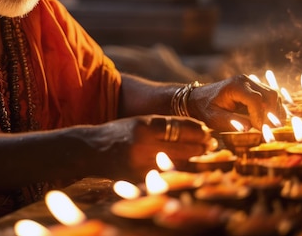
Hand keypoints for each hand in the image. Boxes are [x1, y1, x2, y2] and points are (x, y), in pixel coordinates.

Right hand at [94, 115, 213, 181]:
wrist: (90, 151)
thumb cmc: (118, 133)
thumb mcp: (138, 122)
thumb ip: (163, 126)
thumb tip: (196, 130)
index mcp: (143, 126)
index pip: (179, 127)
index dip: (197, 130)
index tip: (208, 131)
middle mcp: (143, 144)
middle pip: (182, 146)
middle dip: (200, 146)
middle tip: (211, 144)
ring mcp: (141, 163)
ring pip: (178, 163)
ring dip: (194, 159)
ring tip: (203, 155)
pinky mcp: (139, 178)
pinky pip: (166, 175)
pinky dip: (180, 171)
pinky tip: (187, 168)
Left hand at [186, 74, 283, 130]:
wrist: (199, 98)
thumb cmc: (205, 109)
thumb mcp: (213, 118)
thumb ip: (230, 122)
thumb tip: (249, 127)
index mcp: (234, 86)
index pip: (256, 100)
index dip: (261, 116)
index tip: (259, 130)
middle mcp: (245, 81)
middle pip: (269, 96)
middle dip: (272, 115)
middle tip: (269, 130)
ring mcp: (251, 82)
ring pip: (273, 95)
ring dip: (275, 112)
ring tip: (270, 127)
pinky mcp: (255, 87)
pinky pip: (271, 96)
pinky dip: (274, 108)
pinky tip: (270, 121)